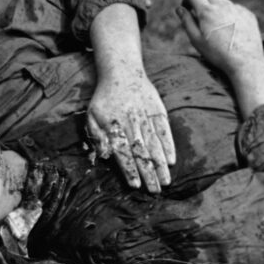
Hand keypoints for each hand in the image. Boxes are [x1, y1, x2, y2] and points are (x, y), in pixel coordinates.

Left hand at [86, 68, 174, 193]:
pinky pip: (164, 130)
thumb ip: (97, 137)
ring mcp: (146, 117)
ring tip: (166, 181)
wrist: (122, 72)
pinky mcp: (158, 111)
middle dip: (148, 173)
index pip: (123, 153)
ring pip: (154, 144)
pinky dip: (168, 145)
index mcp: (114, 127)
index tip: (136, 185)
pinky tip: (171, 160)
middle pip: (141, 153)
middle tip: (155, 191)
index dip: (130, 170)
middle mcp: (131, 124)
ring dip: (160, 165)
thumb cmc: (105, 99)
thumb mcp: (92, 116)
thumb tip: (105, 156)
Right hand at [177, 0, 263, 74]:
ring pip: (222, 1)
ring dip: (216, 8)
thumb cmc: (218, 54)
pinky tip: (230, 30)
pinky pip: (235, 8)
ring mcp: (237, 9)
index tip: (187, 9)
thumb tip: (180, 9)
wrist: (246, 62)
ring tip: (216, 27)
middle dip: (201, 2)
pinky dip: (229, 14)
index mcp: (207, 11)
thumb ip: (186, 21)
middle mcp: (222, 5)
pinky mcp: (248, 14)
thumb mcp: (196, 40)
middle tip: (200, 18)